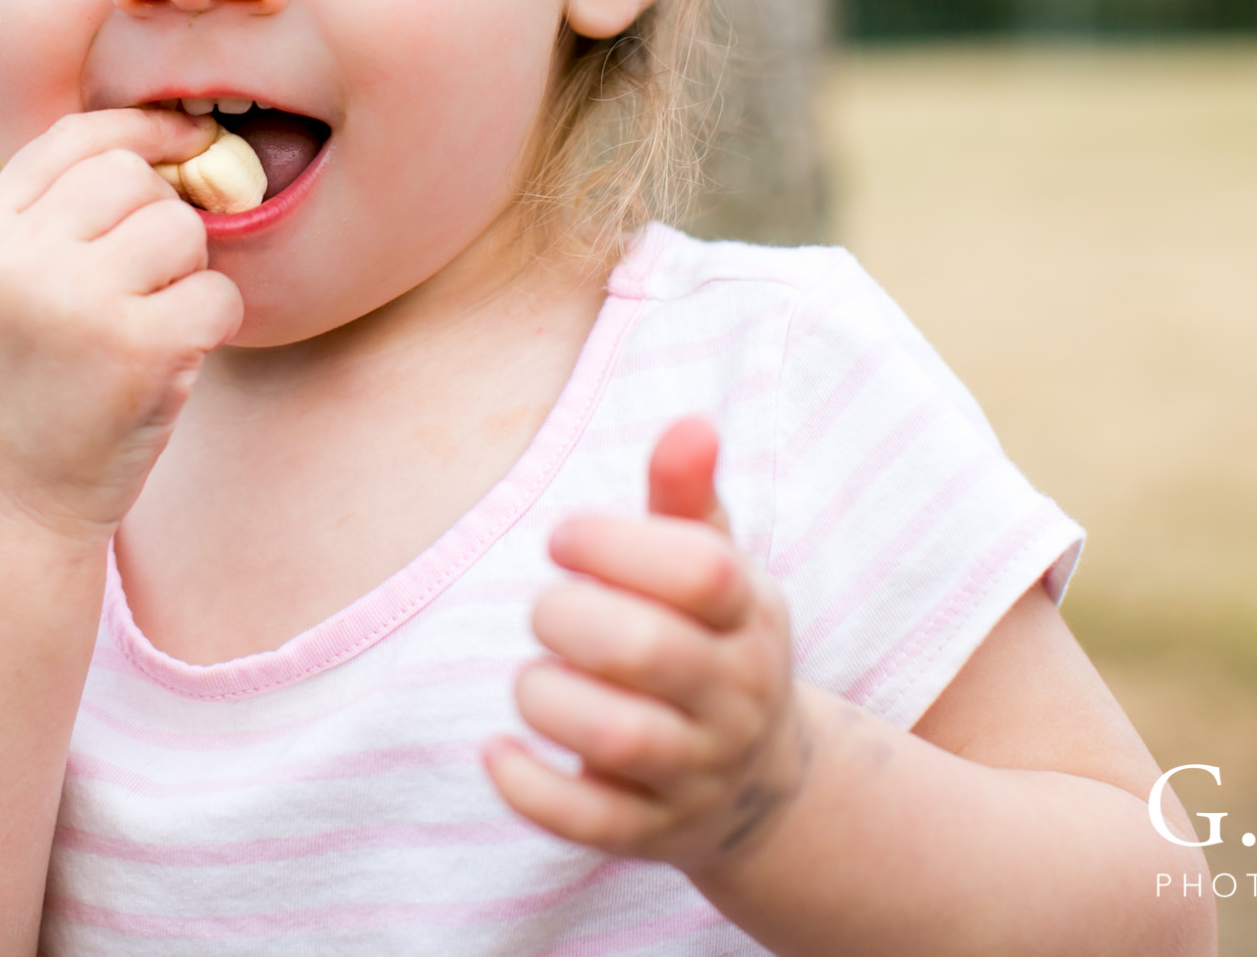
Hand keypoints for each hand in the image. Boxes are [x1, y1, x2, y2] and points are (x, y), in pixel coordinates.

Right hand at [0, 107, 242, 541]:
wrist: (13, 502)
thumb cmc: (31, 386)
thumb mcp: (10, 287)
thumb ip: (60, 216)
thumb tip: (176, 141)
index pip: (73, 139)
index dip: (141, 129)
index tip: (187, 139)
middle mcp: (19, 261)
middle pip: (133, 176)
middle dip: (162, 216)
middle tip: (150, 280)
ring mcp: (76, 303)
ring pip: (180, 229)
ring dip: (189, 273)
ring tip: (153, 322)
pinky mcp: (136, 350)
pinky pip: (217, 293)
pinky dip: (213, 323)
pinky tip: (174, 360)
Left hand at [483, 416, 809, 882]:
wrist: (760, 786)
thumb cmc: (710, 643)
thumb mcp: (716, 570)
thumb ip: (687, 497)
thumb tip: (690, 424)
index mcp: (748, 616)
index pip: (699, 569)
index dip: (614, 542)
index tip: (564, 540)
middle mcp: (733, 697)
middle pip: (648, 651)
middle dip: (569, 618)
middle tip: (546, 611)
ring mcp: (696, 772)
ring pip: (620, 739)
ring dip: (550, 698)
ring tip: (534, 677)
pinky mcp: (651, 833)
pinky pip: (589, 822)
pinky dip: (532, 788)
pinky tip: (497, 750)